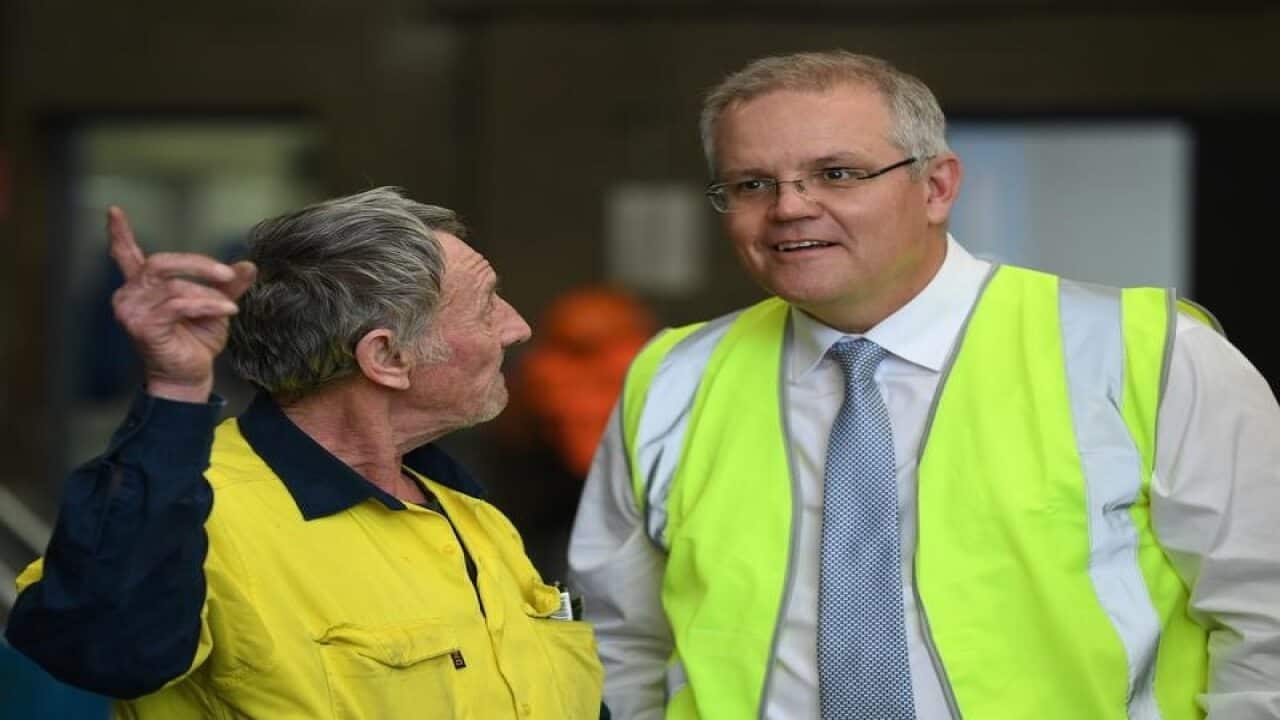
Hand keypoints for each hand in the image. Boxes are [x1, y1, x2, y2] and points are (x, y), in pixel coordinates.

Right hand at [107, 206, 256, 402]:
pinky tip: (226, 310)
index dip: (118, 233)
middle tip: (226, 274)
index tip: (114, 210)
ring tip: (229, 305)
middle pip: (160, 262)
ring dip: (207, 293)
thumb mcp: (215, 304)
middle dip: (197, 264)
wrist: (191, 375)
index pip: (125, 254)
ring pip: (173, 285)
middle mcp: (130, 295)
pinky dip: (206, 305)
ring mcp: (132, 311)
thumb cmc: (197, 340)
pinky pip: (178, 305)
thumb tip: (248, 264)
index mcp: (143, 286)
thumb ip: (228, 284)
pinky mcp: (143, 326)